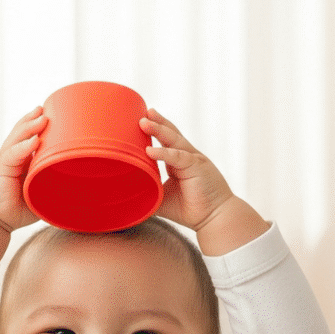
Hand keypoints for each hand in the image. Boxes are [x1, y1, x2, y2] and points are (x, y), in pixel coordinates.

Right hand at [0, 107, 47, 263]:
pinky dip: (23, 147)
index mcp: (21, 160)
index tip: (53, 115)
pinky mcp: (0, 168)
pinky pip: (12, 154)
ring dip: (30, 127)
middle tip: (46, 109)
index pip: (29, 137)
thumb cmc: (16, 211)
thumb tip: (82, 190)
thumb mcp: (39, 196)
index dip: (38, 126)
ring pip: (17, 138)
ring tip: (42, 117)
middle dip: (34, 120)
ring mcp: (5, 160)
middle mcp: (12, 156)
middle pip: (22, 132)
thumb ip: (54, 189)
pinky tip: (34, 141)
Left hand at [140, 109, 267, 255]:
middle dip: (156, 122)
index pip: (166, 140)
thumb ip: (146, 192)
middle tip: (142, 114)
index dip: (155, 129)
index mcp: (179, 161)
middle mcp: (186, 156)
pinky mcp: (197, 167)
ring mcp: (193, 159)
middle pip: (171, 133)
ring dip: (158, 130)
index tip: (140, 120)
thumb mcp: (161, 199)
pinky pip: (178, 157)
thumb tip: (121, 197)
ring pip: (174, 140)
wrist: (213, 220)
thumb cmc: (190, 210)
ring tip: (144, 122)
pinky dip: (164, 153)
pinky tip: (150, 150)